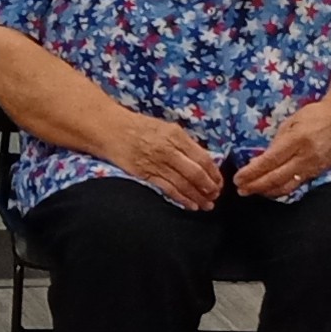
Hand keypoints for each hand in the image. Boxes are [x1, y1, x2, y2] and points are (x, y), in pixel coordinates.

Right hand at [108, 111, 224, 210]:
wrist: (111, 129)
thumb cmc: (138, 126)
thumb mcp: (165, 127)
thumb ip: (183, 142)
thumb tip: (202, 160)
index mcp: (177, 136)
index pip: (203, 158)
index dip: (214, 173)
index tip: (219, 182)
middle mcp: (169, 150)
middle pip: (196, 173)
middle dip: (209, 187)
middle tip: (215, 195)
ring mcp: (157, 163)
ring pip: (184, 184)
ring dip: (198, 197)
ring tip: (207, 205)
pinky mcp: (146, 174)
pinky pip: (169, 189)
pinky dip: (182, 199)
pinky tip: (190, 205)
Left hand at [234, 100, 330, 199]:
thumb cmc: (316, 116)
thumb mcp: (293, 121)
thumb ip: (277, 141)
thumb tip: (261, 159)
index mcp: (297, 140)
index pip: (270, 161)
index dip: (252, 172)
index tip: (238, 178)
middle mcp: (306, 157)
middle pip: (277, 177)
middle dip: (256, 186)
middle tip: (240, 190)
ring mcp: (314, 167)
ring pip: (287, 185)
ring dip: (267, 191)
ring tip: (251, 192)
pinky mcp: (319, 172)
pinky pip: (298, 184)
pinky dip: (281, 188)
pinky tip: (270, 190)